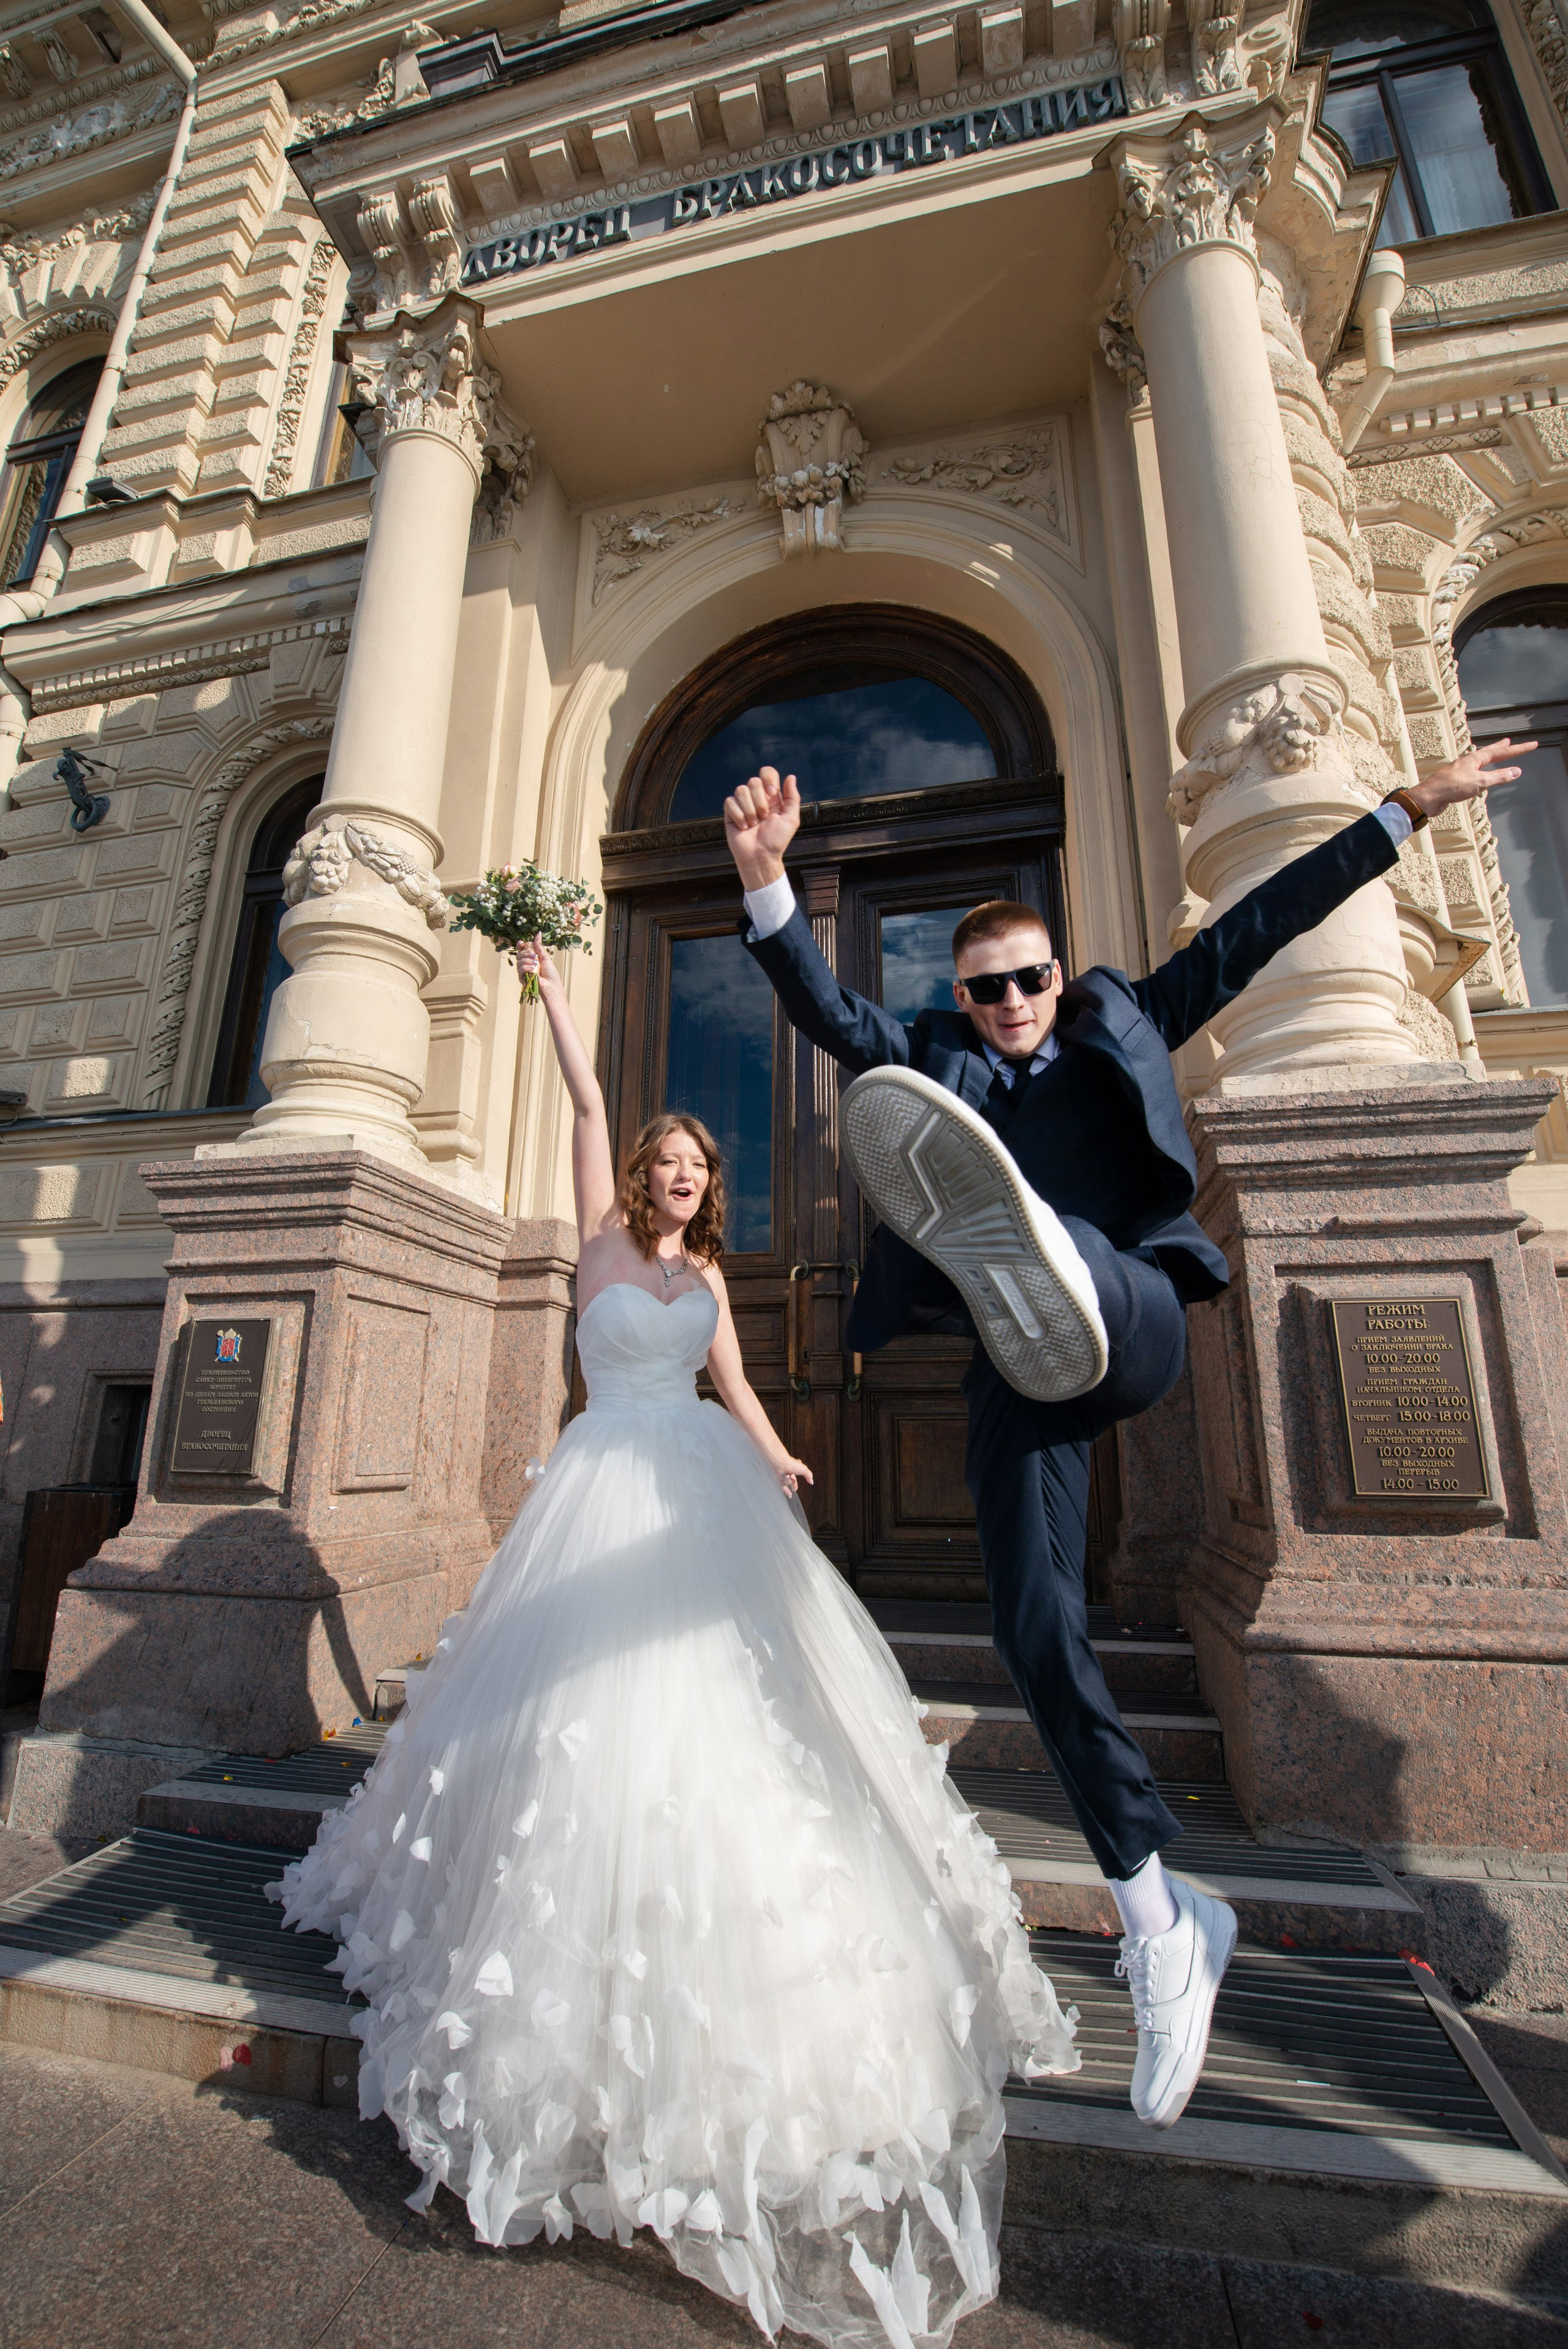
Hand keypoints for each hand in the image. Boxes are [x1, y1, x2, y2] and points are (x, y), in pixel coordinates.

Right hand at [516, 935, 561, 994]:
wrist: (551, 984)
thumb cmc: (550, 972)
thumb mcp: (545, 956)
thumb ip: (539, 946)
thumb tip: (538, 934)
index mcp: (531, 957)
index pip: (522, 949)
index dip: (521, 945)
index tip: (522, 943)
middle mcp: (527, 963)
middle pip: (520, 954)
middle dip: (526, 953)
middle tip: (535, 956)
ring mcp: (524, 970)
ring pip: (519, 961)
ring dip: (527, 961)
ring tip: (536, 964)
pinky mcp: (523, 978)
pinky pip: (520, 969)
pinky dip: (526, 967)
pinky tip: (532, 969)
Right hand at [724, 765, 800, 890]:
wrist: (760, 856)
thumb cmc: (776, 840)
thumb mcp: (791, 819)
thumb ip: (792, 797)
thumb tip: (790, 776)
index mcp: (771, 796)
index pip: (767, 773)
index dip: (768, 779)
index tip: (771, 794)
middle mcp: (757, 797)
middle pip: (753, 781)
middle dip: (759, 801)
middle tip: (763, 817)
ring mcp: (743, 804)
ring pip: (741, 790)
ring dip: (749, 810)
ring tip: (753, 824)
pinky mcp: (730, 812)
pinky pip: (730, 802)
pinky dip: (738, 816)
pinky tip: (743, 827)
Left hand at [778, 1455, 813, 1496]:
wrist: (781, 1464)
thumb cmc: (792, 1464)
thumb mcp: (804, 1470)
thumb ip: (809, 1476)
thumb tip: (811, 1482)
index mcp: (795, 1466)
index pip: (799, 1469)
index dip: (801, 1472)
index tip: (802, 1477)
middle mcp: (789, 1470)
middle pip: (793, 1478)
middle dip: (794, 1484)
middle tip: (795, 1489)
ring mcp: (784, 1474)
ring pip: (788, 1482)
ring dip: (788, 1481)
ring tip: (787, 1476)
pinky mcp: (779, 1478)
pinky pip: (783, 1486)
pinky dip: (786, 1491)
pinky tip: (790, 1495)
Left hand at [1407, 737, 1536, 816]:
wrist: (1428, 798)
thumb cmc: (1451, 787)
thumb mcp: (1480, 782)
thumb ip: (1498, 777)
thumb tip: (1516, 771)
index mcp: (1475, 759)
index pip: (1502, 752)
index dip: (1519, 749)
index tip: (1533, 744)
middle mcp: (1468, 762)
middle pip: (1489, 752)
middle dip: (1501, 747)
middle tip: (1509, 741)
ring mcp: (1462, 771)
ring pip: (1481, 762)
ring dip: (1490, 758)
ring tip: (1495, 754)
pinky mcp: (1457, 782)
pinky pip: (1474, 774)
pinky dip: (1482, 771)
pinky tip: (1480, 775)